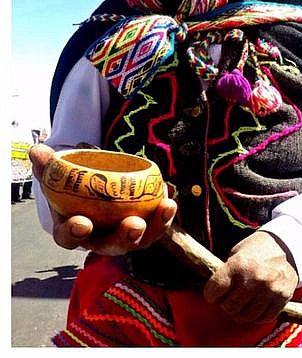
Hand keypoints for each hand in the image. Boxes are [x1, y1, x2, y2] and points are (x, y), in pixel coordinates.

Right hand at [29, 143, 176, 254]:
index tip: (81, 223)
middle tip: (134, 225)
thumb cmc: (73, 186)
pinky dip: (164, 216)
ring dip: (154, 227)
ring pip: (139, 239)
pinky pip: (157, 225)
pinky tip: (170, 202)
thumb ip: (48, 166)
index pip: (69, 239)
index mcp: (72, 231)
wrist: (94, 188)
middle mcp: (99, 239)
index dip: (74, 233)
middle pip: (111, 245)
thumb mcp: (58, 176)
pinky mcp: (144, 227)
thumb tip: (38, 150)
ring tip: (164, 209)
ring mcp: (123, 236)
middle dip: (123, 237)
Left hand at [204, 231, 298, 323]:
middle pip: (230, 306)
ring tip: (242, 305)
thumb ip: (225, 275)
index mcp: (239, 264)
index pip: (214, 291)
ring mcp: (271, 288)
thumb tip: (215, 297)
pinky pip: (265, 317)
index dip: (211, 295)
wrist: (284, 245)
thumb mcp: (235, 255)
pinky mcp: (283, 296)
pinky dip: (258, 316)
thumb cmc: (254, 252)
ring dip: (241, 313)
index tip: (215, 294)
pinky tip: (256, 306)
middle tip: (230, 299)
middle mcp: (255, 277)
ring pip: (247, 316)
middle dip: (226, 305)